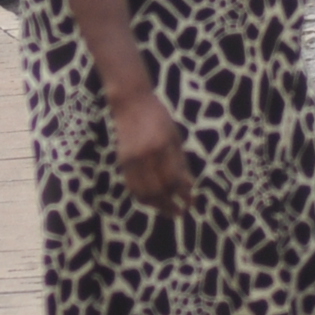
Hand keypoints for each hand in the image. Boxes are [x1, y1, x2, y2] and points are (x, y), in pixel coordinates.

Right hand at [110, 88, 195, 216]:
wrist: (131, 103)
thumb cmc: (158, 117)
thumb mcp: (175, 136)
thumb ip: (180, 162)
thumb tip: (189, 187)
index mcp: (162, 146)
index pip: (174, 179)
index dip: (184, 194)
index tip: (192, 202)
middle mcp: (145, 155)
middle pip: (158, 190)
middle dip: (170, 205)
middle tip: (181, 212)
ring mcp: (131, 159)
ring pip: (143, 193)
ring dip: (157, 206)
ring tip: (169, 211)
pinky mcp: (123, 161)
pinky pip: (133, 187)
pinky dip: (144, 198)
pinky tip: (154, 201)